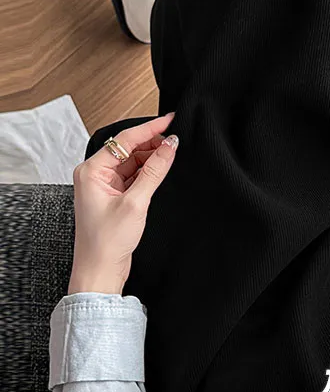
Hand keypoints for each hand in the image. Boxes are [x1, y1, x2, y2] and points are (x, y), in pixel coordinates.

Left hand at [68, 114, 178, 294]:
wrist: (100, 271)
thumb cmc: (107, 241)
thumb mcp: (136, 202)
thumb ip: (155, 171)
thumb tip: (170, 146)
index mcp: (91, 170)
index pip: (124, 140)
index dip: (150, 129)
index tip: (170, 120)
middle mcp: (95, 174)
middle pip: (128, 148)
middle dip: (152, 143)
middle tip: (177, 138)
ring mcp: (105, 185)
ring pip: (133, 161)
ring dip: (152, 157)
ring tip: (174, 153)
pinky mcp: (114, 195)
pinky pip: (134, 175)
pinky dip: (149, 172)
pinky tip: (164, 169)